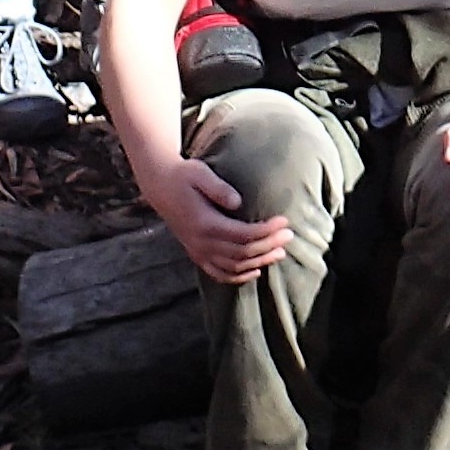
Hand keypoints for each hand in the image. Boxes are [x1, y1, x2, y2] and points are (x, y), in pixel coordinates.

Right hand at [144, 153, 293, 282]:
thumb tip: (238, 202)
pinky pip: (218, 273)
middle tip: (290, 235)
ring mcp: (197, 251)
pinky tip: (256, 271)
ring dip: (259, 262)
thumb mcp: (199, 173)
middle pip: (242, 253)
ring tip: (280, 252)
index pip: (243, 235)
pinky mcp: (196, 254)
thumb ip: (218, 187)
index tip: (285, 221)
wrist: (159, 185)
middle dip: (269, 245)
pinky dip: (238, 276)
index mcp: (204, 223)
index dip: (266, 231)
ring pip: (234, 267)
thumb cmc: (183, 175)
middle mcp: (200, 242)